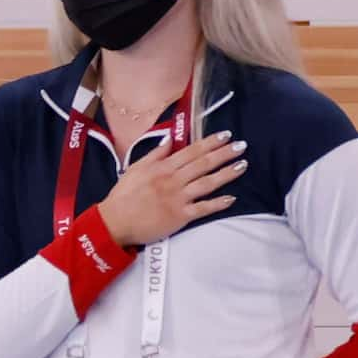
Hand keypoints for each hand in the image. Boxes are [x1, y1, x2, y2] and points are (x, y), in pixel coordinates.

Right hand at [97, 131, 246, 248]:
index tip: (226, 135)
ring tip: (243, 166)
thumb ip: (154, 154)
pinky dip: (218, 203)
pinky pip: (203, 208)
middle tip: (242, 146)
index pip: (191, 151)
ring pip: (207, 183)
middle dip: (224, 154)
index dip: (210, 142)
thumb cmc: (123, 196)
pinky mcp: (179, 216)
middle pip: (203, 164)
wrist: (114, 222)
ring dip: (227, 174)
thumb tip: (170, 140)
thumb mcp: (135, 169)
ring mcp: (178, 198)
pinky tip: (232, 198)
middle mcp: (173, 180)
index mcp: (162, 168)